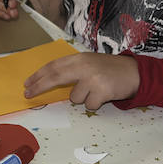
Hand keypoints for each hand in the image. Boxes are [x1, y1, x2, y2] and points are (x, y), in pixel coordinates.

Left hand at [24, 52, 139, 110]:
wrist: (135, 73)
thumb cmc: (111, 70)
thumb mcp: (90, 63)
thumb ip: (73, 69)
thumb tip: (49, 81)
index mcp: (80, 58)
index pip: (54, 66)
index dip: (39, 75)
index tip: (27, 83)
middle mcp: (85, 66)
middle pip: (55, 77)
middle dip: (39, 87)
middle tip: (28, 95)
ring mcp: (93, 79)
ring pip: (75, 98)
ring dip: (83, 98)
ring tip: (96, 91)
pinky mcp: (102, 91)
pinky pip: (89, 105)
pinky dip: (95, 104)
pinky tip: (104, 95)